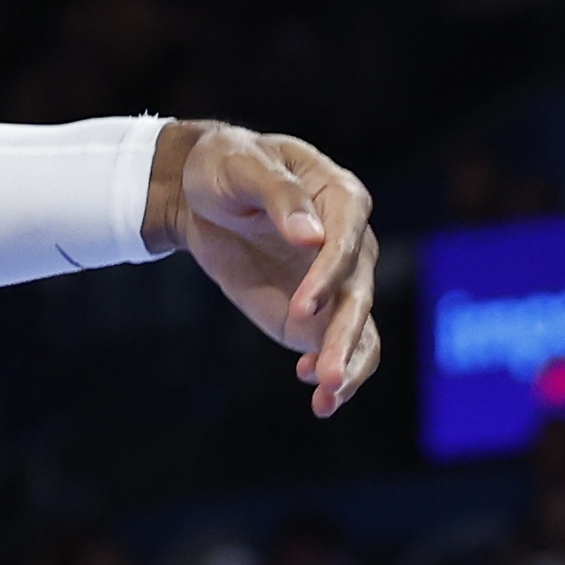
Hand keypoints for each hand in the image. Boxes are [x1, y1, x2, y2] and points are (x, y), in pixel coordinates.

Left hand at [146, 117, 382, 416]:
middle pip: (359, 294)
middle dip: (343, 338)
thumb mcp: (241, 166)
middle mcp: (352, 243)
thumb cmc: (226, 166)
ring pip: (361, 331)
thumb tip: (313, 237)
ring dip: (348, 367)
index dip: (327, 277)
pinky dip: (334, 375)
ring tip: (326, 398)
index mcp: (341, 197)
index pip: (347, 241)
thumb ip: (279, 196)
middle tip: (324, 375)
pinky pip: (339, 348)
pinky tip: (316, 397)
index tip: (303, 310)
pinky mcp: (319, 315)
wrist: (203, 196)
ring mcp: (338, 283)